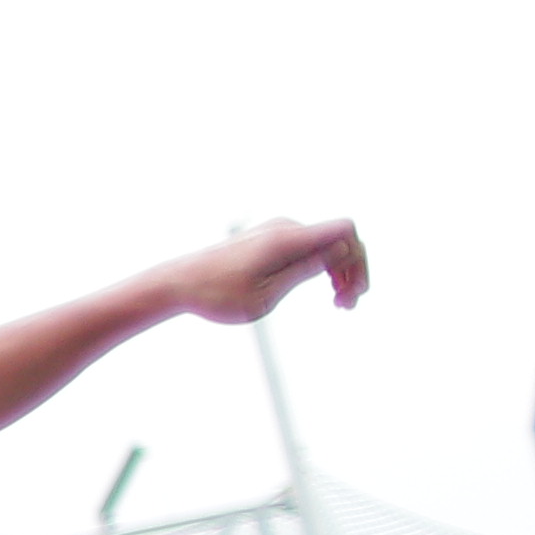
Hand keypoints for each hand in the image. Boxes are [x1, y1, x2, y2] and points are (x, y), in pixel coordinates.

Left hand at [168, 218, 367, 327]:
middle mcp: (284, 228)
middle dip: (352, 270)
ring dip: (338, 271)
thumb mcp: (265, 295)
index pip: (344, 230)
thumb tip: (342, 251)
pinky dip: (322, 267)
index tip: (353, 291)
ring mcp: (277, 231)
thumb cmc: (216, 295)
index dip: (358, 258)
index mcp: (285, 239)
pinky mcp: (270, 240)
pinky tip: (326, 290)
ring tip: (340, 304)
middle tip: (348, 306)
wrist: (176, 284)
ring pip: (326, 244)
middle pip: (339, 238)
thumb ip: (304, 271)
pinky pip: (309, 247)